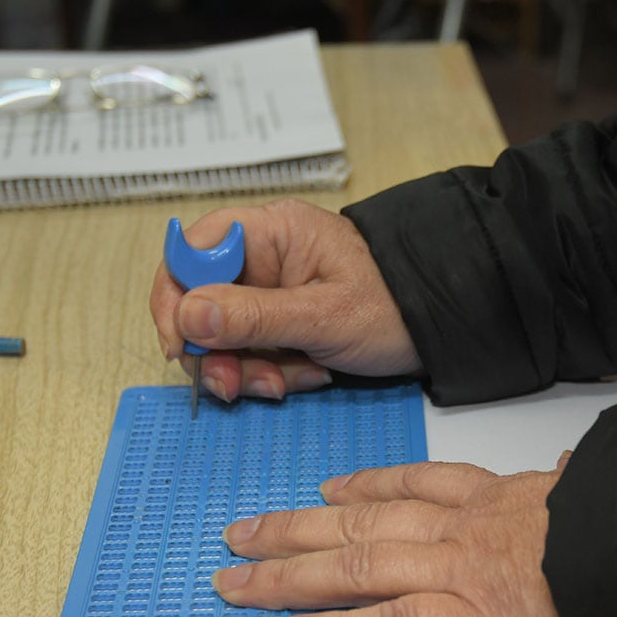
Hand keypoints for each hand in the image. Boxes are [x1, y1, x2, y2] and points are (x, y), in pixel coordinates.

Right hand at [149, 198, 421, 400]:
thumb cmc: (395, 306)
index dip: (175, 298)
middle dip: (215, 352)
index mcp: (270, 232)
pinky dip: (273, 374)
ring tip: (285, 383)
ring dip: (247, 370)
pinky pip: (255, 354)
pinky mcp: (285, 324)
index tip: (181, 345)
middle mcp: (263, 258)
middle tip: (234, 384)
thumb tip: (188, 315)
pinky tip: (307, 376)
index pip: (190, 252)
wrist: (442, 328)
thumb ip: (254, 317)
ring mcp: (272, 294)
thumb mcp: (323, 316)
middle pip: (201, 303)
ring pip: (226, 338)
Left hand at [212, 458, 573, 616]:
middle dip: (295, 529)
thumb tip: (567, 466)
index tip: (329, 489)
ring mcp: (453, 571)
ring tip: (236, 581)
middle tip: (243, 532)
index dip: (364, 487)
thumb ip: (568, 477)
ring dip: (287, 574)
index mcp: (493, 496)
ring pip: (352, 567)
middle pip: (361, 524)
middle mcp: (459, 528)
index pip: (416, 484)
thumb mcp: (592, 484)